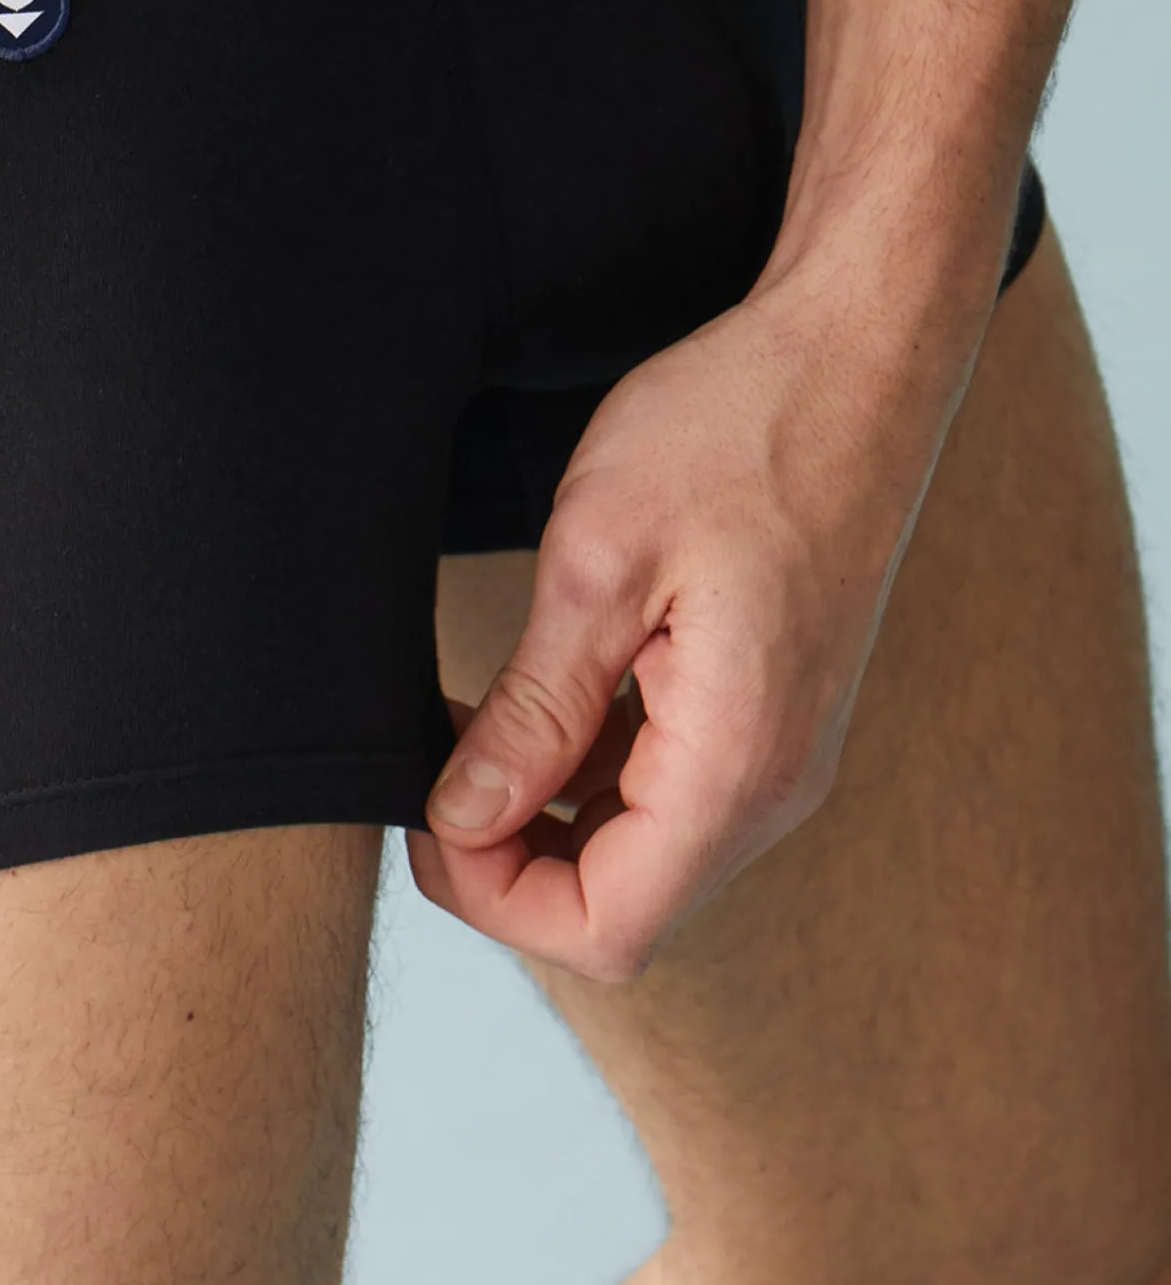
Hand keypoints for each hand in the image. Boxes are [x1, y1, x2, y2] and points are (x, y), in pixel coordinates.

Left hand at [411, 271, 979, 981]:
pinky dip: (586, 771)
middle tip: (438, 757)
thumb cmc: (737, 429)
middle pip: (618, 907)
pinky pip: (664, 793)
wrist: (855, 354)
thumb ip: (533, 711)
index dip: (492, 896)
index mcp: (735, 763)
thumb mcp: (598, 562)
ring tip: (477, 713)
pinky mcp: (768, 716)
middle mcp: (773, 785)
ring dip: (542, 815)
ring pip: (637, 854)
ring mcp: (778, 754)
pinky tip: (543, 688)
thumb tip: (461, 818)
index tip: (429, 806)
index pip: (604, 930)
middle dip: (505, 860)